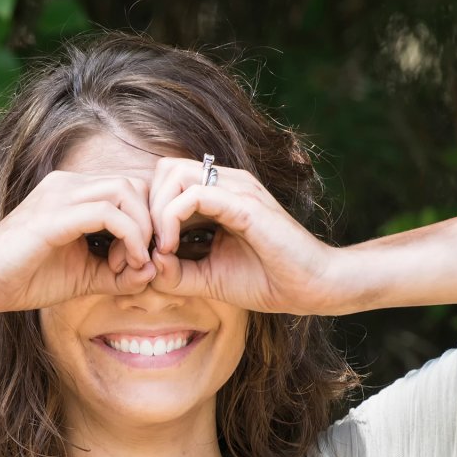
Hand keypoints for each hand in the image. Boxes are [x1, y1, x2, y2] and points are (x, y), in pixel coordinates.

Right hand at [0, 168, 173, 315]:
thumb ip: (120, 274)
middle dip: (150, 223)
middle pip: (133, 184)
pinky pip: (107, 212)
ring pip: (125, 191)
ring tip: (134, 263)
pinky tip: (126, 264)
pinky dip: (129, 236)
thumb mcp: (85, 276)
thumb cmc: (26, 278)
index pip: (130, 189)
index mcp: (73, 192)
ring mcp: (59, 195)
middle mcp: (67, 184)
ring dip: (142, 229)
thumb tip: (154, 272)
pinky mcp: (53, 215)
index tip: (140, 262)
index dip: (147, 224)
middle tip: (141, 261)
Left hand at [141, 155, 337, 314]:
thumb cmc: (267, 280)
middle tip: (147, 247)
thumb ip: (175, 273)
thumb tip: (146, 265)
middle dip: (146, 207)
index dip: (147, 214)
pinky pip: (194, 195)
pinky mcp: (245, 205)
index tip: (144, 253)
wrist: (312, 287)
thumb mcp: (208, 279)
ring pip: (174, 174)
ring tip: (161, 248)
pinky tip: (172, 248)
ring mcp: (237, 189)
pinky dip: (171, 219)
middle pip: (165, 169)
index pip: (166, 182)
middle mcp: (226, 184)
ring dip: (156, 211)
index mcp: (218, 195)